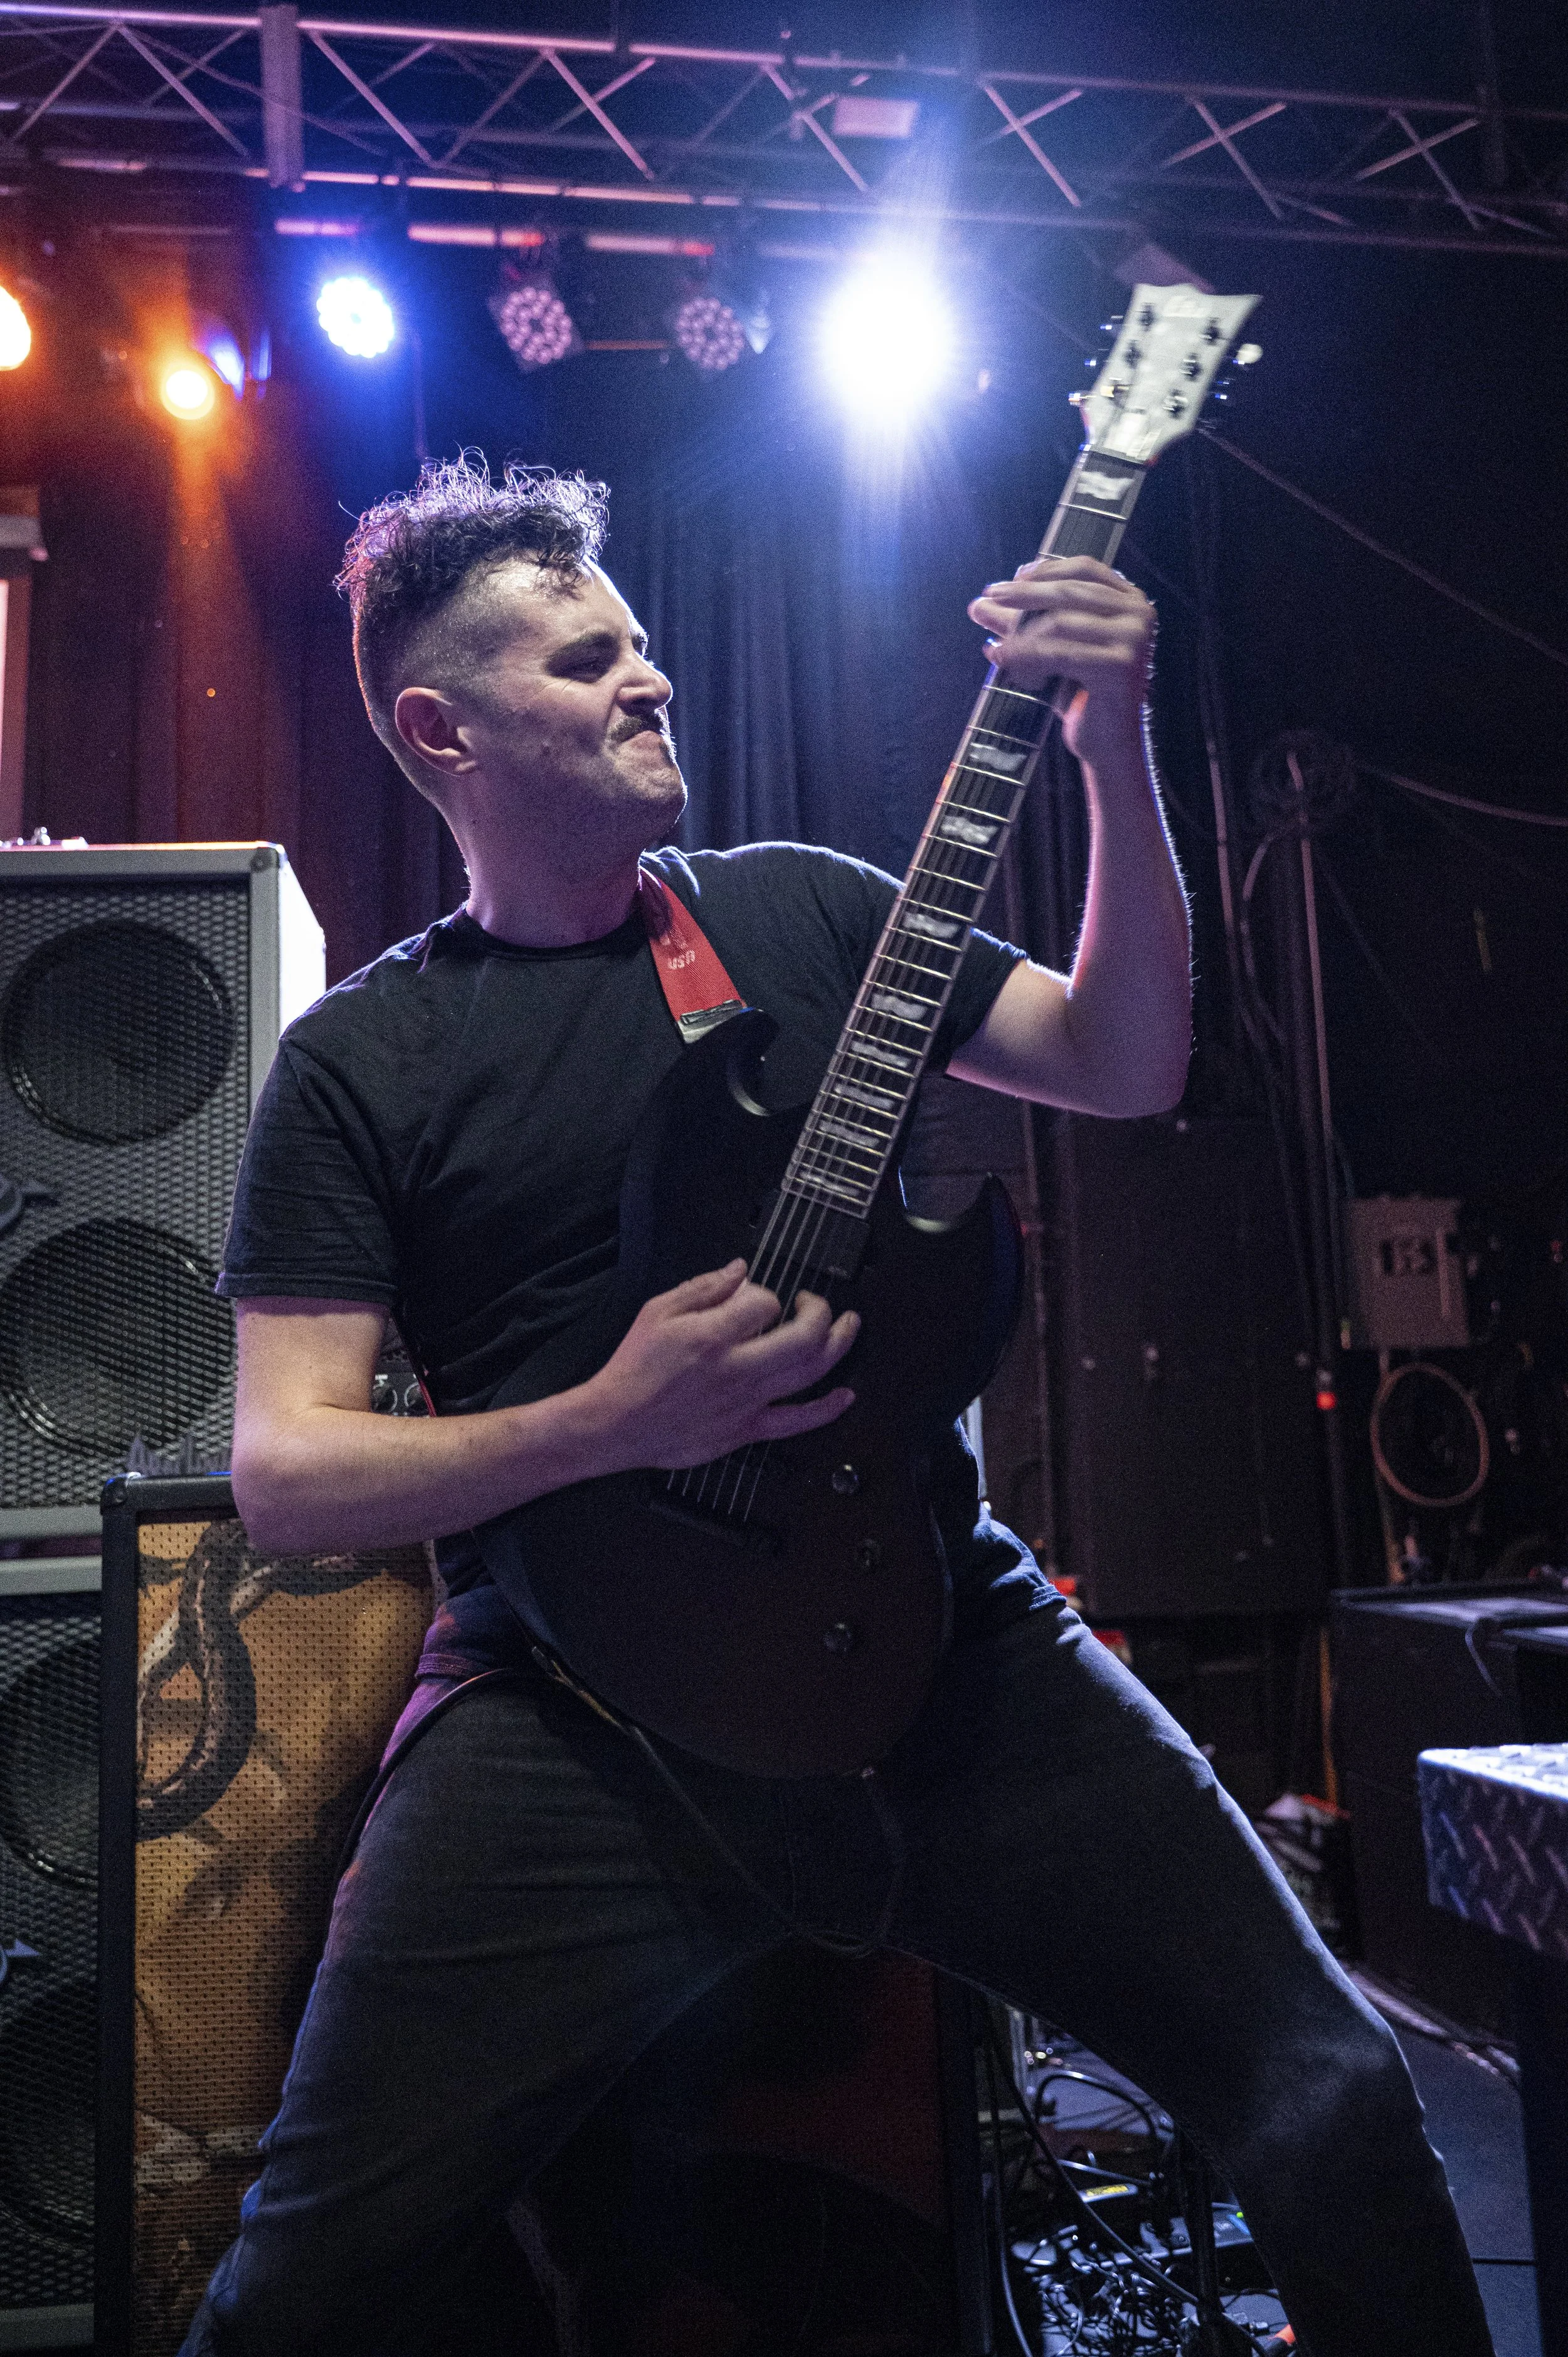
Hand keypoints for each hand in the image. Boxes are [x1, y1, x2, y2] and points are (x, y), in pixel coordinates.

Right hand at [586, 1260, 858, 1470]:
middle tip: (816, 1302)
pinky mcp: (746, 1431)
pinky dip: (827, 1409)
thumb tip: (740, 1269)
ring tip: (849, 1327)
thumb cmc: (634, 1369)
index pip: (765, 1302)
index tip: (758, 1298)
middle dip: (820, 1311)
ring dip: (838, 1345)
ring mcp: (746, 1402)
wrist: (617, 1422)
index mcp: (712, 1335)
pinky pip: (797, 1421)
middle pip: (803, 1336)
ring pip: (810, 1373)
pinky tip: (845, 1395)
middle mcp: (736, 1368)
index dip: (768, 1294)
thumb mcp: (657, 1311)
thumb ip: (703, 1287)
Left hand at [968, 555, 1154, 768]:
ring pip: (1060, 622)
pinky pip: (1060, 653)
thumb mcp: (1050, 649)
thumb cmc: (1080, 695)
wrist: (1106, 743)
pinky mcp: (1119, 665)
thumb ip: (1022, 623)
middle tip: (989, 595)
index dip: (1046, 569)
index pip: (1084, 568)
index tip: (1012, 577)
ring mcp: (1133, 638)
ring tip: (997, 646)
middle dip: (1024, 594)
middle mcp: (1139, 614)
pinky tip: (1002, 658)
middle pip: (1070, 591)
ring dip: (1022, 633)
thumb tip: (980, 603)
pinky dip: (1026, 655)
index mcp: (1131, 601)